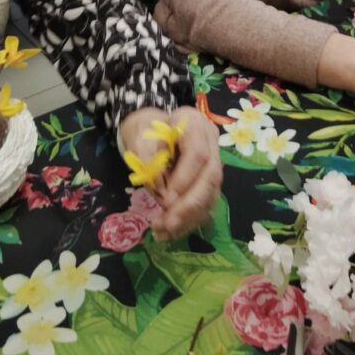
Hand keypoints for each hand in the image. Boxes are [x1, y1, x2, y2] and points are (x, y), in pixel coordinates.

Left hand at [119, 106, 222, 239]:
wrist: (152, 128)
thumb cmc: (145, 131)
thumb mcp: (139, 138)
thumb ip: (149, 160)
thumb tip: (163, 192)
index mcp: (193, 123)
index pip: (198, 153)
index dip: (185, 179)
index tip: (166, 200)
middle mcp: (210, 142)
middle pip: (211, 176)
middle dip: (190, 205)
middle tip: (168, 224)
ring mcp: (214, 160)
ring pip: (212, 193)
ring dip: (189, 217)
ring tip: (164, 231)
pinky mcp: (210, 179)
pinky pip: (206, 202)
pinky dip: (190, 219)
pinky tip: (172, 231)